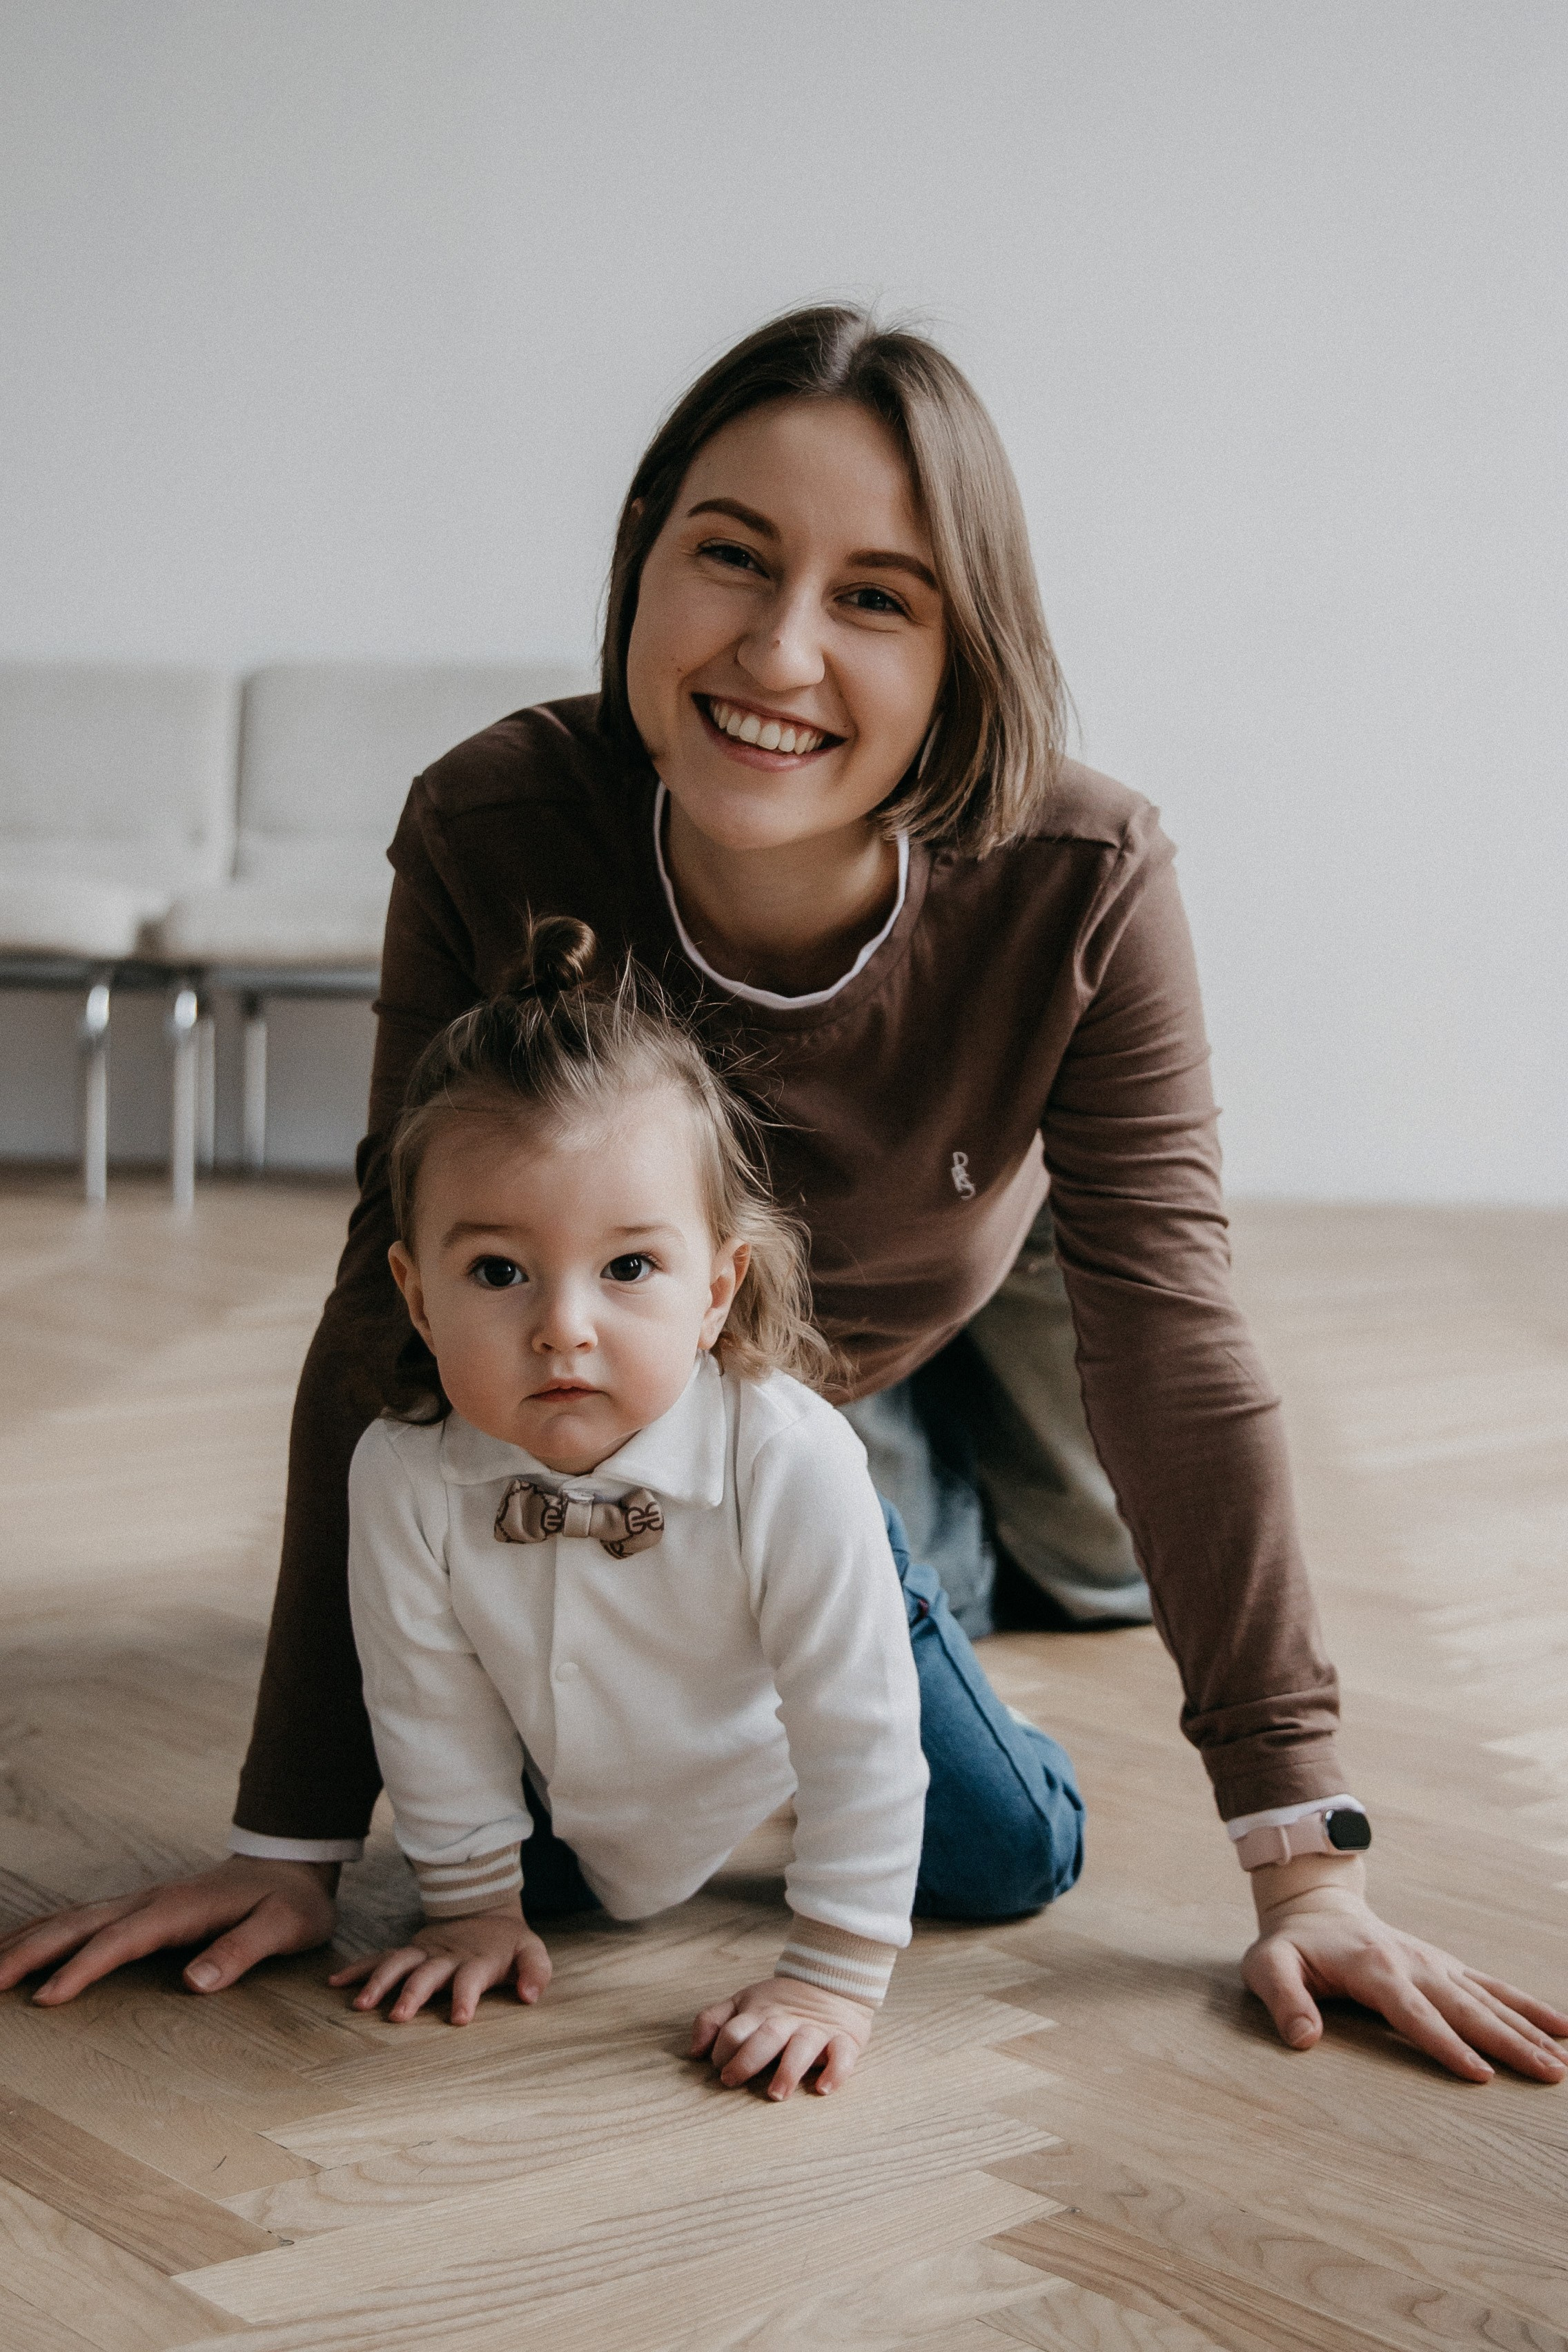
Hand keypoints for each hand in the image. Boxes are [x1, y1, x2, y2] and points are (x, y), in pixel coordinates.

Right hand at [0, 1857, 338, 2005]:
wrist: (292, 1862)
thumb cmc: (291, 1902)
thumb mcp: (284, 1927)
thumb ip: (242, 1951)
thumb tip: (194, 1983)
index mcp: (179, 1908)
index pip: (120, 1941)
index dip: (82, 1968)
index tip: (45, 1999)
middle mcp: (150, 1901)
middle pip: (77, 1925)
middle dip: (28, 1953)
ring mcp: (140, 1902)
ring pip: (70, 1919)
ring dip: (25, 1941)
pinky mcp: (138, 1909)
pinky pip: (80, 1920)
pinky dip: (42, 1932)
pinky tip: (19, 1947)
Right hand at [329, 1901, 550, 2024]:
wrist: (484, 1908)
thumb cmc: (508, 1943)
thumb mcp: (532, 1951)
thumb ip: (535, 1972)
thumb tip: (530, 1996)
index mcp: (477, 1960)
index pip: (471, 1978)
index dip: (466, 1997)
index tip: (459, 2019)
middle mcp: (446, 1956)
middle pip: (427, 1973)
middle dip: (413, 1994)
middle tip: (398, 2018)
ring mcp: (424, 1951)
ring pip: (398, 1964)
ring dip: (379, 1982)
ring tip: (361, 2005)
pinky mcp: (409, 1950)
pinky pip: (380, 1958)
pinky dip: (358, 1968)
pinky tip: (336, 1983)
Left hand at [690, 1975, 874, 2098]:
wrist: (834, 1980)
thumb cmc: (781, 2003)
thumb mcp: (744, 2002)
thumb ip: (714, 2021)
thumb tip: (694, 2052)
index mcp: (760, 2012)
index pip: (735, 2029)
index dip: (723, 2048)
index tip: (720, 2068)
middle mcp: (787, 2021)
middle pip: (766, 2036)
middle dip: (747, 2058)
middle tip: (732, 2080)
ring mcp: (817, 2030)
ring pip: (802, 2046)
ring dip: (789, 2069)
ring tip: (777, 2093)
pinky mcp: (845, 2039)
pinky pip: (843, 2056)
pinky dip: (835, 2071)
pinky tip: (823, 2088)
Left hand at [1244, 1867, 1567, 2082]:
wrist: (1315, 1905)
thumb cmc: (1291, 1945)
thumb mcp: (1269, 1966)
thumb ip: (1284, 2000)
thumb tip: (1303, 2040)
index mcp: (1372, 1967)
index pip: (1413, 2012)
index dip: (1445, 2043)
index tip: (1480, 2073)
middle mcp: (1412, 1963)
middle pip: (1465, 2008)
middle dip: (1507, 2043)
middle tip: (1548, 2075)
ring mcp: (1434, 1963)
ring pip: (1487, 1999)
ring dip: (1526, 2029)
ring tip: (1561, 2060)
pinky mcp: (1446, 1966)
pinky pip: (1492, 1987)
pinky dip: (1527, 2006)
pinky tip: (1560, 2027)